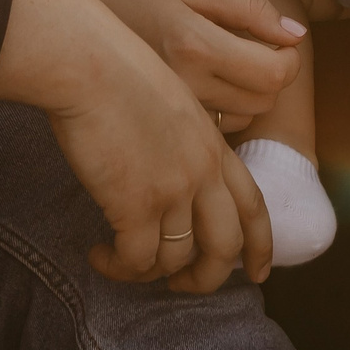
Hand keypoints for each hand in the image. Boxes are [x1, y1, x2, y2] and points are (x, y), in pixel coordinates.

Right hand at [0, 0, 275, 290]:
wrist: (89, 63)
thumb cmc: (116, 71)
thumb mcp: (171, 101)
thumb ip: (182, 139)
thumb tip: (171, 174)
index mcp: (214, 146)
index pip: (253, 206)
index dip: (260, 245)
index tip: (258, 273)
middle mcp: (203, 172)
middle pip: (225, 246)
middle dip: (207, 277)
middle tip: (182, 286)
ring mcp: (172, 189)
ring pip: (178, 259)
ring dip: (150, 273)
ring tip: (122, 261)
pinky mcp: (135, 204)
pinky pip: (136, 260)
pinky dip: (118, 267)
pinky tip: (99, 255)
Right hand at [59, 0, 305, 128]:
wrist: (71, 35)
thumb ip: (249, 10)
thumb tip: (296, 34)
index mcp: (197, 45)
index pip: (274, 74)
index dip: (288, 59)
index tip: (278, 44)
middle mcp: (188, 87)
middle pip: (265, 101)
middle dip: (270, 76)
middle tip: (250, 51)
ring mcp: (174, 115)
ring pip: (245, 120)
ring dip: (249, 97)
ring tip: (223, 68)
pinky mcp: (165, 132)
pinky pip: (219, 134)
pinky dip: (226, 113)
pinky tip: (207, 88)